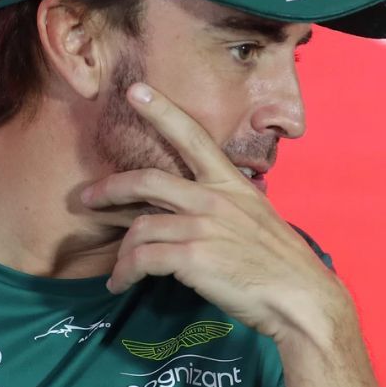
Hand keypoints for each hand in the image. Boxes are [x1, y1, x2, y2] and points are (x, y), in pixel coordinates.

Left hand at [80, 82, 346, 341]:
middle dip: (109, 188)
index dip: (162, 111)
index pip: (193, 136)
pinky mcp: (192, 257)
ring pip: (139, 227)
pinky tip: (121, 284)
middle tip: (86, 198)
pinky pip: (141, 260)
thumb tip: (199, 212)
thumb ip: (227, 207)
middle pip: (146, 180)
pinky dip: (124, 273)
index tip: (136, 91)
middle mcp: (214, 198)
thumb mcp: (258, 218)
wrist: (299, 296)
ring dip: (120, 252)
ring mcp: (202, 226)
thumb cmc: (281, 263)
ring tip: (118, 269)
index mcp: (232, 184)